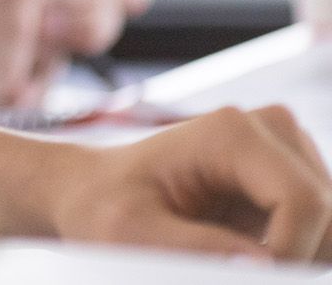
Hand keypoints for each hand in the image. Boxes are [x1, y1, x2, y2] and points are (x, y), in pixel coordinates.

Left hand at [44, 105, 331, 262]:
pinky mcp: (290, 179)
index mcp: (230, 133)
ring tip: (238, 264)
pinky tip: (252, 259)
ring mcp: (286, 153)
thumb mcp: (131, 233)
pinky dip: (296, 255)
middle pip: (328, 216)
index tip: (256, 278)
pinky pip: (320, 231)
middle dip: (297, 261)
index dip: (293, 253)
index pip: (305, 202)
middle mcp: (269, 131)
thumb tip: (265, 265)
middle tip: (239, 273)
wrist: (93, 191)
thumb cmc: (103, 207)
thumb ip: (196, 249)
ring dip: (299, 260)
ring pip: (330, 227)